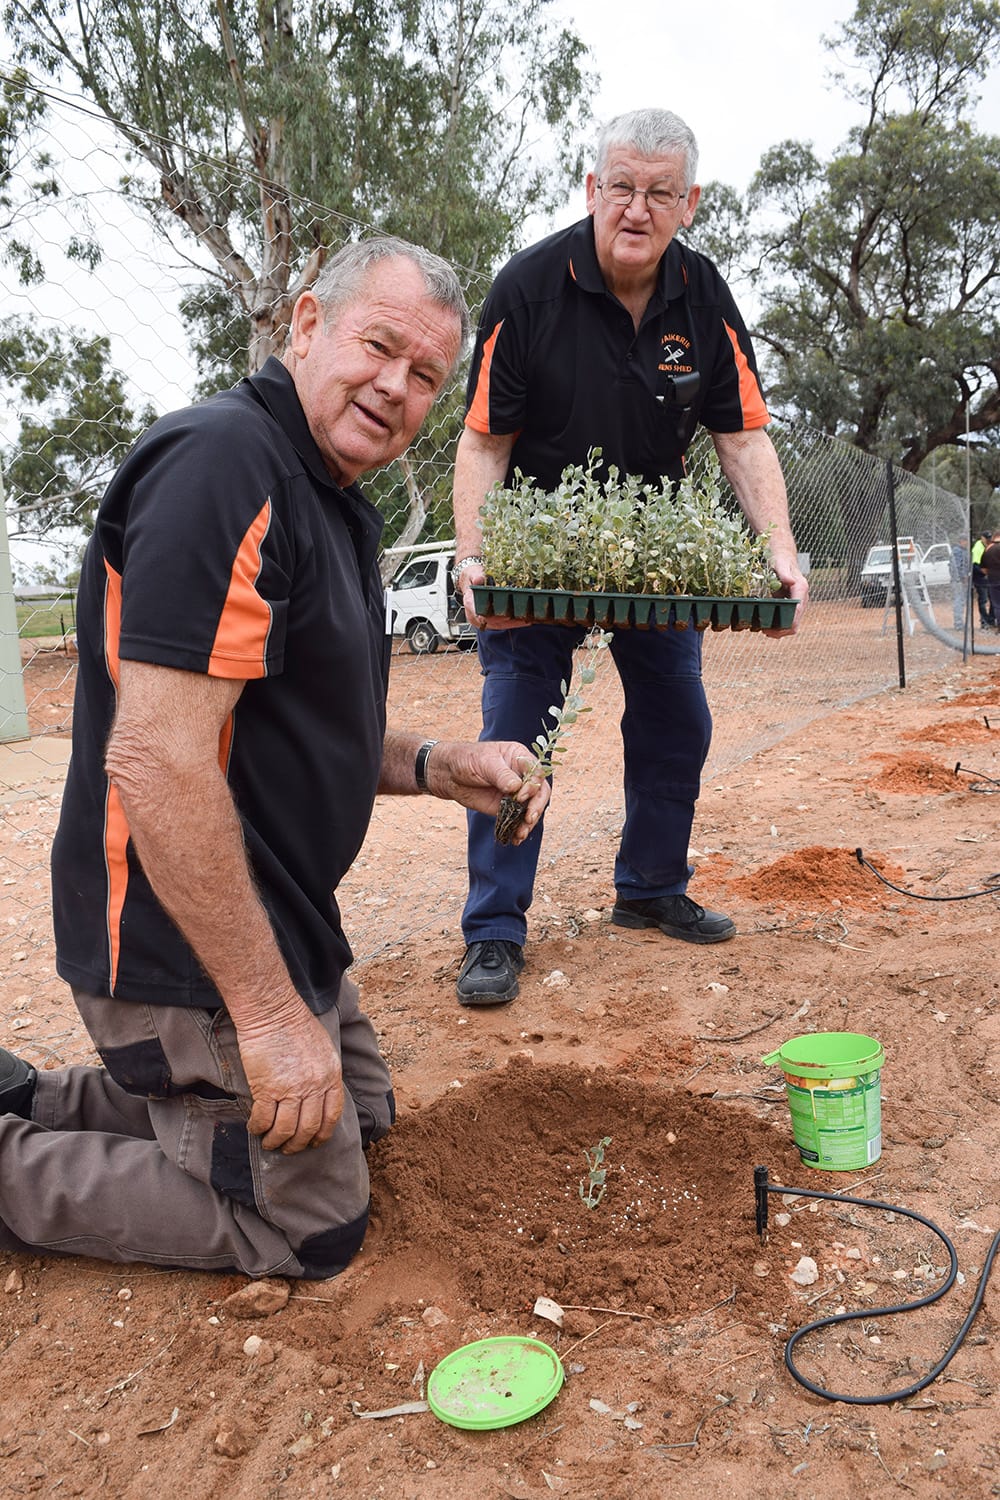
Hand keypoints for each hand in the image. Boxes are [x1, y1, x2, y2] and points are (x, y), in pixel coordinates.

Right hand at [237, 1003, 343, 1153]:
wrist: (273, 1012)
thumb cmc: (296, 1025)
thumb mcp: (323, 1050)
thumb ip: (324, 1075)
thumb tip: (318, 1097)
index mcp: (330, 1076)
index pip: (331, 1116)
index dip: (322, 1134)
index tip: (313, 1142)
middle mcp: (314, 1086)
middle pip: (309, 1128)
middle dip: (298, 1144)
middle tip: (288, 1148)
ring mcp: (290, 1089)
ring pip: (286, 1130)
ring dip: (276, 1141)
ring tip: (269, 1143)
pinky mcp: (267, 1088)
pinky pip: (263, 1119)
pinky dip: (258, 1128)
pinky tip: (255, 1128)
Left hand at [426, 739, 549, 840]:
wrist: (448, 774)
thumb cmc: (466, 759)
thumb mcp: (484, 762)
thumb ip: (501, 775)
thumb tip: (516, 787)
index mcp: (520, 757)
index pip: (537, 772)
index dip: (533, 785)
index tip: (521, 796)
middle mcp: (522, 775)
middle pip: (540, 792)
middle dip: (536, 806)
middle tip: (528, 818)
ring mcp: (515, 792)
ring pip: (531, 808)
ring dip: (529, 822)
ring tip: (521, 833)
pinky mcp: (506, 807)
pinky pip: (517, 818)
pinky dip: (518, 828)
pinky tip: (515, 837)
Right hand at [458, 560, 529, 630]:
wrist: (471, 580)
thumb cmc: (473, 577)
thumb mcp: (473, 573)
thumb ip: (476, 576)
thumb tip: (479, 579)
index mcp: (470, 604)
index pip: (480, 614)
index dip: (494, 616)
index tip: (506, 617)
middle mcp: (475, 614)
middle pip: (493, 622)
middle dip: (509, 622)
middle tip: (523, 619)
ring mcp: (483, 619)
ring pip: (499, 625)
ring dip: (513, 624)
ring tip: (527, 620)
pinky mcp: (490, 620)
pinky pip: (502, 624)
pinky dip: (513, 623)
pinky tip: (525, 620)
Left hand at [763, 550, 809, 637]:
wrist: (783, 556)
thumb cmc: (780, 559)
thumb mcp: (780, 564)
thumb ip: (785, 573)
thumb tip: (791, 582)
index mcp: (801, 589)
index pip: (798, 612)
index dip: (787, 623)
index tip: (773, 630)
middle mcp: (802, 598)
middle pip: (796, 622)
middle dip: (782, 630)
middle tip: (765, 632)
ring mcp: (798, 602)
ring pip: (792, 624)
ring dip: (780, 630)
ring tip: (764, 631)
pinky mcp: (792, 604)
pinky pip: (787, 619)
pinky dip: (778, 625)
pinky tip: (766, 626)